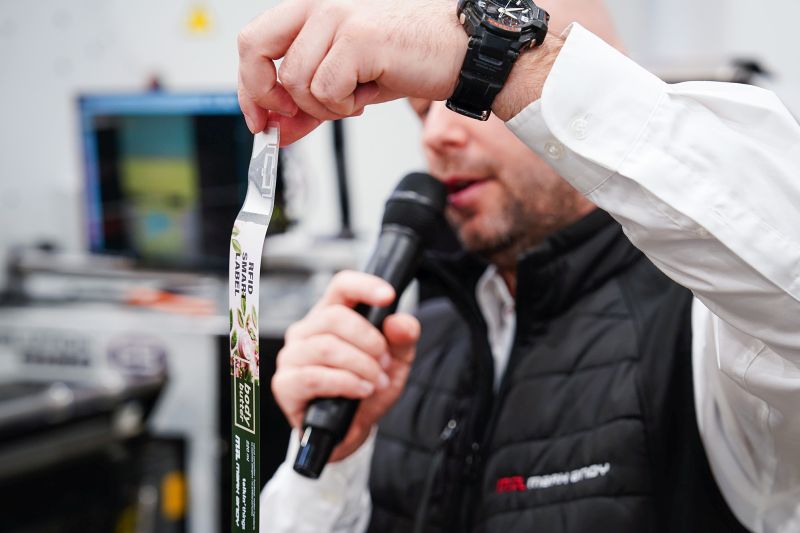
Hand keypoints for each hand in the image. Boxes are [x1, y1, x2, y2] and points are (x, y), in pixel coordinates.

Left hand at [238, 0, 466, 143]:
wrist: (458, 54)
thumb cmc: (408, 60)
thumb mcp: (347, 86)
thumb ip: (308, 105)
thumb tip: (278, 131)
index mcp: (311, 10)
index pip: (254, 42)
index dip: (249, 87)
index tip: (260, 119)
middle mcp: (319, 6)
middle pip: (256, 50)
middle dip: (266, 95)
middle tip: (292, 116)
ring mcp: (337, 18)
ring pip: (295, 82)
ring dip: (323, 107)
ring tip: (354, 98)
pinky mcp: (357, 39)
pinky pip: (325, 91)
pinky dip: (344, 107)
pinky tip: (366, 95)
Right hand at [271, 271, 420, 460]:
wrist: (351, 431)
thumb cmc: (367, 389)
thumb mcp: (395, 363)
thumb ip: (403, 339)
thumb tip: (399, 321)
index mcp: (331, 315)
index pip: (341, 286)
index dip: (364, 286)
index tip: (388, 296)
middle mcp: (306, 331)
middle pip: (334, 317)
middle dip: (369, 341)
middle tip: (385, 363)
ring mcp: (292, 357)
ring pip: (326, 346)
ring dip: (360, 365)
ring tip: (376, 382)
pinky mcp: (285, 384)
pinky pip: (314, 376)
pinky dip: (345, 383)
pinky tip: (361, 391)